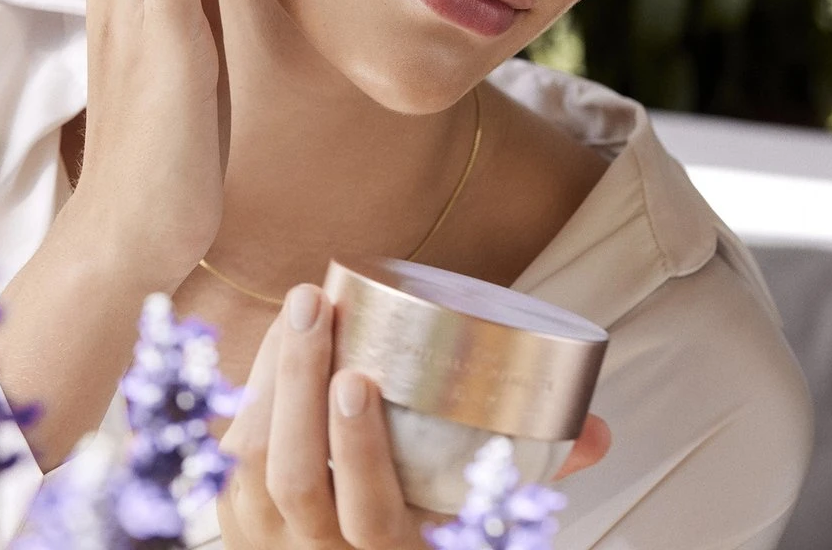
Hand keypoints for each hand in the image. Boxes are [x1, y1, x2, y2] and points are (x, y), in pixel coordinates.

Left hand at [216, 284, 611, 548]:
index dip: (358, 452)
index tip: (359, 378)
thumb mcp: (473, 519)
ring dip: (271, 378)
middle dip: (298, 386)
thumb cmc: (421, 529)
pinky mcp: (235, 521)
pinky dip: (251, 391)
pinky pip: (231, 457)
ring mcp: (270, 545)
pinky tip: (278, 340)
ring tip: (299, 307)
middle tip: (314, 306)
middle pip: (296, 481)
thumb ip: (528, 473)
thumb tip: (601, 432)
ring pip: (254, 466)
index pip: (368, 517)